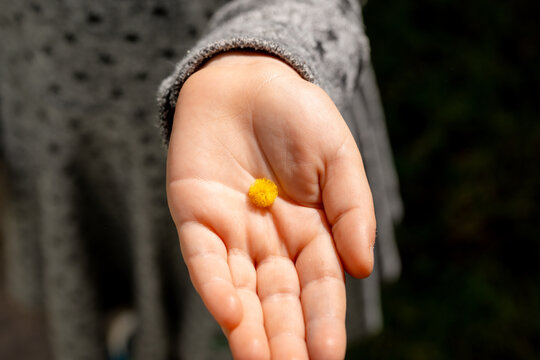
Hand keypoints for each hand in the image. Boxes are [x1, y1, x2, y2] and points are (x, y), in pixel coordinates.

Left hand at [166, 52, 375, 359]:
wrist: (247, 79)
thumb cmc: (299, 116)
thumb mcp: (338, 157)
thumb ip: (352, 211)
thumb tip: (363, 269)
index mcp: (311, 232)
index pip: (320, 286)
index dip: (325, 320)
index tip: (329, 355)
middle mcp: (271, 242)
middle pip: (279, 299)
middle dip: (285, 338)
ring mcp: (232, 232)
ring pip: (240, 290)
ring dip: (248, 329)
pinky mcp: (196, 217)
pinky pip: (204, 257)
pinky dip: (215, 284)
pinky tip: (229, 313)